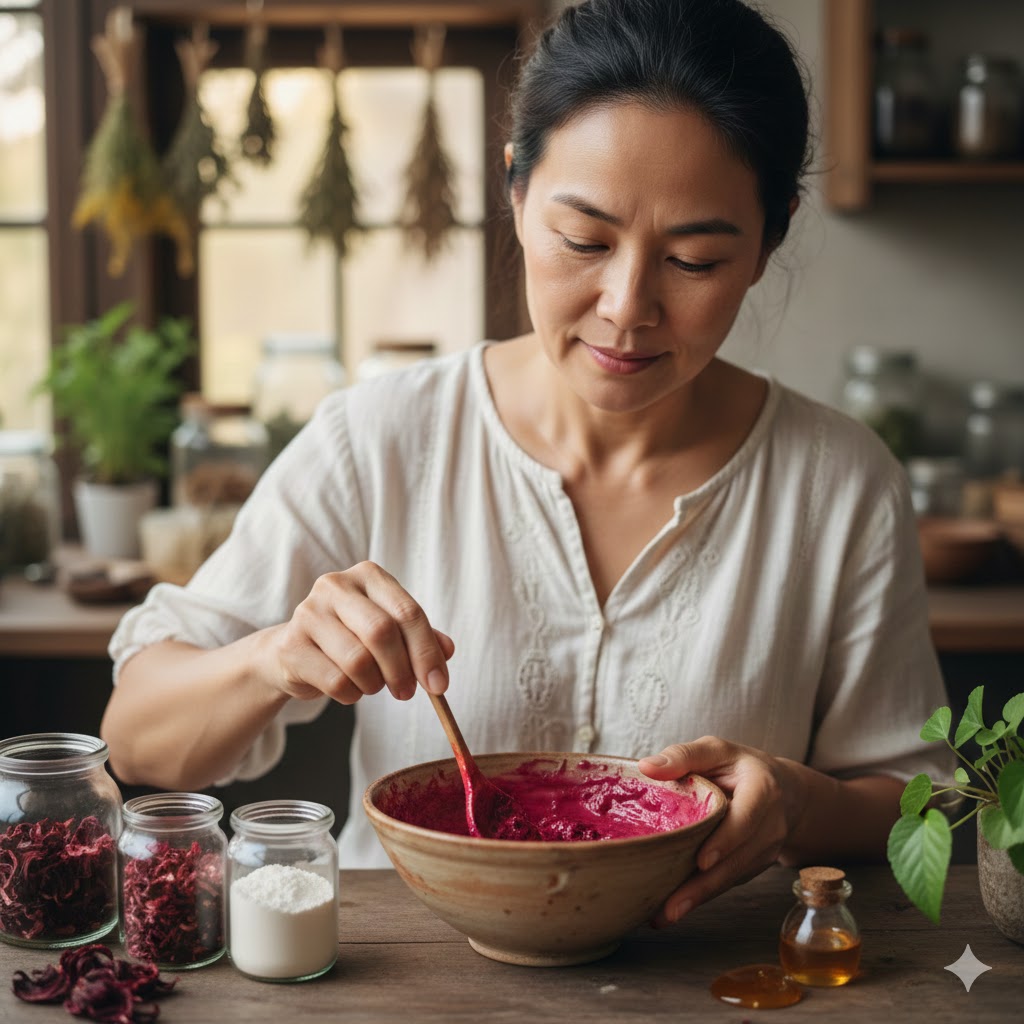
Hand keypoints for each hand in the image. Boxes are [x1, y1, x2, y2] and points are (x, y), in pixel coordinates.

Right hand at [268, 561, 453, 704]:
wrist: (293, 651)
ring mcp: (309, 612)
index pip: (407, 612)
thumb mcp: (389, 629)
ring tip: (373, 685)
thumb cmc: (350, 637)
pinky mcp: (291, 644)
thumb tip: (447, 650)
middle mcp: (336, 585)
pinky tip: (349, 688)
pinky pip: (335, 681)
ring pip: (358, 660)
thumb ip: (420, 636)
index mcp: (368, 575)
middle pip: (382, 632)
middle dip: (402, 670)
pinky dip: (351, 694)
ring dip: (374, 684)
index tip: (439, 685)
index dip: (427, 652)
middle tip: (407, 693)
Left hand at [638, 736, 804, 927]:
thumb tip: (646, 766)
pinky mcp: (752, 867)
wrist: (785, 792)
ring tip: (663, 916)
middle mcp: (770, 826)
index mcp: (763, 790)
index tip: (702, 861)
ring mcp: (765, 851)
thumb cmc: (740, 767)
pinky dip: (702, 896)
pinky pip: (727, 882)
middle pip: (736, 860)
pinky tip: (673, 908)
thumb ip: (684, 755)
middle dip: (703, 886)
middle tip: (669, 908)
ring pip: (731, 878)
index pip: (745, 819)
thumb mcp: (717, 750)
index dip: (725, 841)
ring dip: (698, 899)